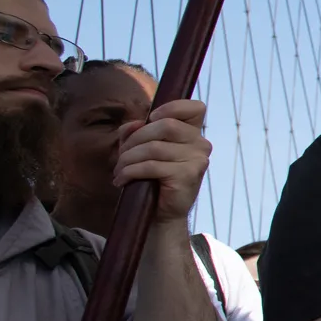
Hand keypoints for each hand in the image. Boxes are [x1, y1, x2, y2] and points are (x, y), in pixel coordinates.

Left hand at [115, 98, 210, 219]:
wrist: (161, 213)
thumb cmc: (152, 178)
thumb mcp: (142, 148)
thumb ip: (137, 130)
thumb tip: (134, 123)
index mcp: (194, 133)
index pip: (196, 108)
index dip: (172, 107)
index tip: (152, 119)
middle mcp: (201, 144)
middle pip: (166, 125)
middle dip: (136, 139)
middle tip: (121, 156)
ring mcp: (197, 160)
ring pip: (154, 147)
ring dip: (128, 158)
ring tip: (119, 170)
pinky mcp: (187, 175)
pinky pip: (151, 166)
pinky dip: (130, 172)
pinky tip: (122, 180)